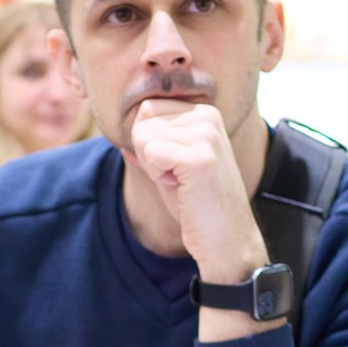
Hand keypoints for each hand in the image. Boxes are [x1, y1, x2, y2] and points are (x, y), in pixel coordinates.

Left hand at [126, 102, 271, 284]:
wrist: (225, 239)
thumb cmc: (197, 205)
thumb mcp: (171, 169)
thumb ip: (151, 148)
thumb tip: (121, 142)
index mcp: (204, 113)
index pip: (148, 108)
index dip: (148, 141)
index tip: (174, 165)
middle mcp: (207, 116)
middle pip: (143, 119)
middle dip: (147, 152)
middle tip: (175, 176)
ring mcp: (206, 135)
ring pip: (142, 136)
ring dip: (153, 166)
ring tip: (181, 182)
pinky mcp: (200, 157)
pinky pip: (150, 153)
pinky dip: (156, 175)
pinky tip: (181, 187)